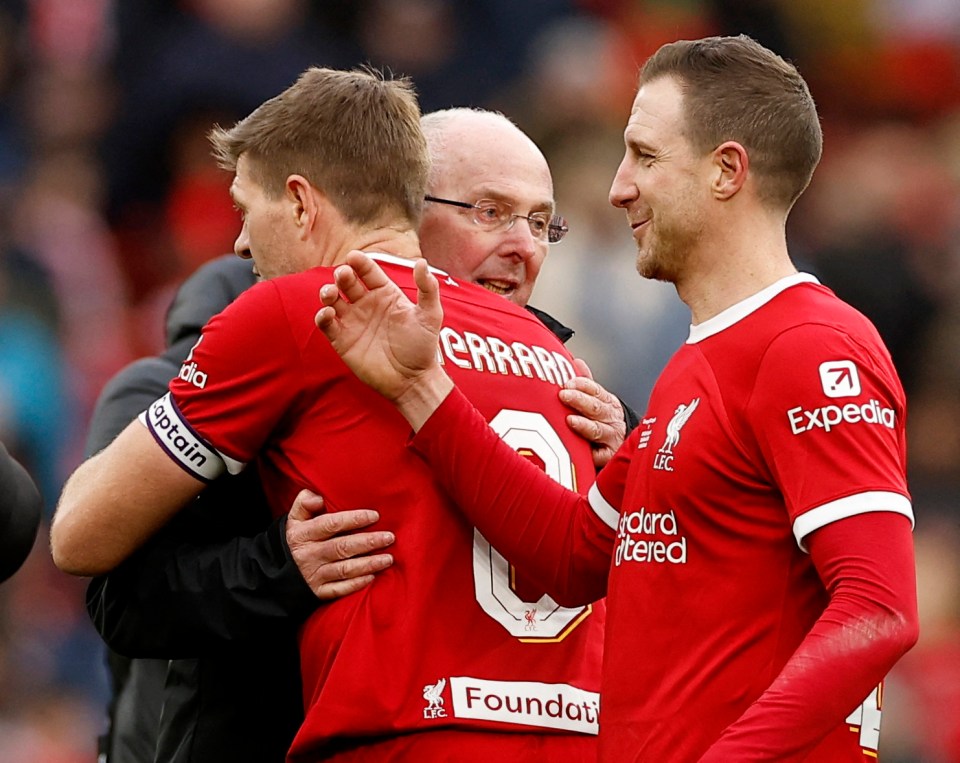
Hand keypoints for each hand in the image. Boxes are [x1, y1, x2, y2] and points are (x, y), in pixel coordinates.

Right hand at [286, 489, 394, 599]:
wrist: (272, 575)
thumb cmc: (292, 541)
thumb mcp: (292, 520)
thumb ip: (304, 503)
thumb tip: (317, 496)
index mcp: (304, 534)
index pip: (331, 524)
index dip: (353, 519)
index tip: (375, 516)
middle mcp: (310, 554)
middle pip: (342, 547)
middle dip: (368, 542)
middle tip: (389, 537)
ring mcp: (314, 575)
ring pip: (344, 569)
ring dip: (368, 564)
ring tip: (389, 558)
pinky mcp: (317, 592)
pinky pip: (339, 590)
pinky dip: (356, 584)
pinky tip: (373, 577)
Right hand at [316, 251, 453, 429]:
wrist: (412, 380)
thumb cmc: (423, 347)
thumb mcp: (430, 315)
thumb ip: (428, 288)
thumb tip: (421, 262)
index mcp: (385, 294)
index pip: (368, 272)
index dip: (360, 263)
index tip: (353, 257)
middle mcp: (366, 304)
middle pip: (347, 283)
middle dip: (342, 275)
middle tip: (342, 275)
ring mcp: (353, 321)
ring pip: (332, 300)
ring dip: (328, 293)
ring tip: (330, 293)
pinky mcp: (342, 340)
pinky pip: (326, 324)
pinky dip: (323, 316)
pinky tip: (328, 313)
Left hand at [559, 358, 626, 468]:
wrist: (624, 449)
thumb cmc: (603, 422)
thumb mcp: (598, 401)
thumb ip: (586, 384)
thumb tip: (577, 362)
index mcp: (608, 403)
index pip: (596, 390)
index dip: (582, 385)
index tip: (568, 382)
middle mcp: (612, 419)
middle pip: (596, 408)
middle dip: (580, 400)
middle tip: (563, 395)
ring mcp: (611, 439)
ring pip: (597, 430)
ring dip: (584, 425)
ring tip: (570, 421)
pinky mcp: (609, 458)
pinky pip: (598, 456)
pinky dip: (589, 453)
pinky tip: (577, 450)